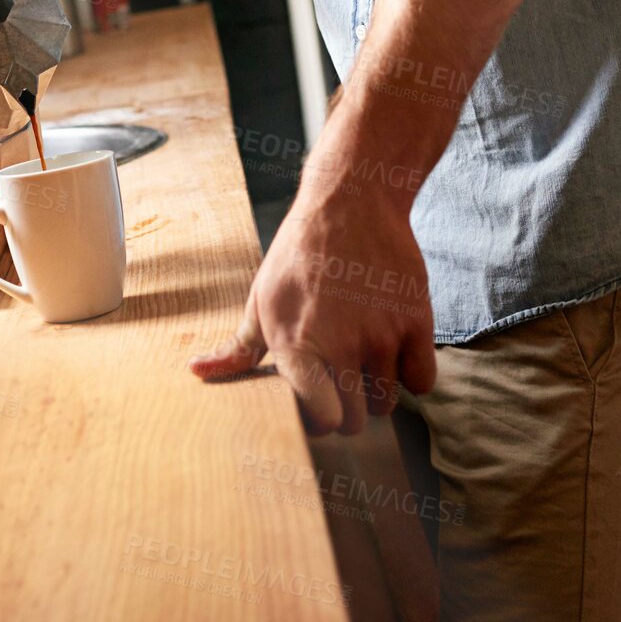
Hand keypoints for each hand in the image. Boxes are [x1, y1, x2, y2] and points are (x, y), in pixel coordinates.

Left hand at [190, 176, 436, 434]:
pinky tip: (394, 345)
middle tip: (342, 376)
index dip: (318, 419)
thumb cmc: (300, 252)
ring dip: (378, 388)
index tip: (317, 399)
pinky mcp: (416, 323)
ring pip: (387, 403)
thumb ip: (238, 347)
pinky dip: (411, 371)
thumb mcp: (261, 297)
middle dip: (348, 408)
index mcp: (295, 344)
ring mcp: (381, 336)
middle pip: (354, 421)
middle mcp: (340, 346)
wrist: (352, 201)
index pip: (318, 421)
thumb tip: (197, 372)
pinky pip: (423, 381)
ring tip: (364, 353)